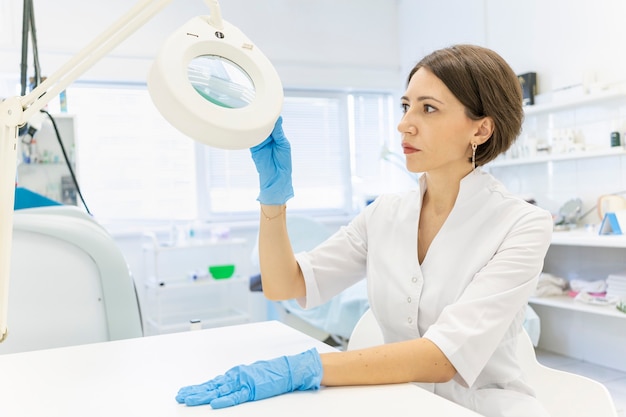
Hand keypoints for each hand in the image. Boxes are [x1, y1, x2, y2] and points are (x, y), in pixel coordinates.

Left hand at [175, 348, 321, 408]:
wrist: (286, 369)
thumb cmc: (270, 373)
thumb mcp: (250, 376)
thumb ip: (236, 382)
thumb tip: (222, 389)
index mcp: (234, 374)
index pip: (212, 383)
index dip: (198, 388)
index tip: (185, 392)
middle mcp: (235, 377)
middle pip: (211, 386)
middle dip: (195, 392)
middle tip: (180, 396)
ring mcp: (242, 383)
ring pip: (218, 391)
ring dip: (203, 395)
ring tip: (189, 399)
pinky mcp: (251, 389)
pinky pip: (235, 397)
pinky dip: (224, 400)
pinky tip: (214, 403)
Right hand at [250, 116, 293, 204]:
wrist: (277, 177)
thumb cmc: (283, 162)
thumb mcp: (283, 145)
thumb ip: (278, 133)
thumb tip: (278, 119)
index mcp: (277, 136)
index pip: (274, 123)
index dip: (272, 115)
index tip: (270, 105)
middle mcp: (268, 137)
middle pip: (264, 124)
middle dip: (263, 118)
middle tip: (260, 108)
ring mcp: (260, 142)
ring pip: (257, 130)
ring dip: (256, 124)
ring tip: (255, 115)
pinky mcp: (254, 147)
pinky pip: (251, 138)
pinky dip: (251, 132)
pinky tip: (250, 126)